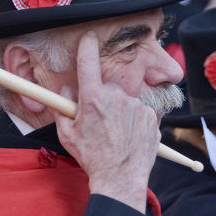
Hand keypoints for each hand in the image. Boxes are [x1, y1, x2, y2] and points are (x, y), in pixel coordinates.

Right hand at [54, 31, 159, 213]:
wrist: (120, 178)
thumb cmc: (91, 157)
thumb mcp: (67, 134)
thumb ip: (63, 107)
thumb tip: (66, 89)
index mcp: (93, 98)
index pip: (88, 61)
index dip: (87, 45)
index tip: (88, 36)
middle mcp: (117, 97)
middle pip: (107, 87)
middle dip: (102, 99)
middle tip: (99, 122)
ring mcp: (137, 106)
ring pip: (124, 101)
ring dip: (119, 111)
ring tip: (115, 133)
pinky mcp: (151, 116)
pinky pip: (139, 112)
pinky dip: (133, 120)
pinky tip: (128, 136)